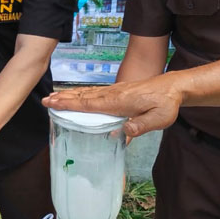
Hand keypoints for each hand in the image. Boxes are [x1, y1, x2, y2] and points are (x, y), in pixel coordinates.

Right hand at [42, 73, 183, 136]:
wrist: (174, 86)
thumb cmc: (166, 104)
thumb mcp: (159, 119)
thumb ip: (141, 125)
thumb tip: (123, 132)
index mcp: (118, 102)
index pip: (89, 104)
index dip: (70, 104)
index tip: (53, 103)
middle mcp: (113, 94)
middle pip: (83, 96)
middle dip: (63, 98)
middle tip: (45, 100)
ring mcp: (115, 91)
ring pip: (87, 93)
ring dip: (70, 94)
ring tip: (54, 96)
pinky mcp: (118, 90)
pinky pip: (95, 92)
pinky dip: (82, 93)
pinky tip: (77, 95)